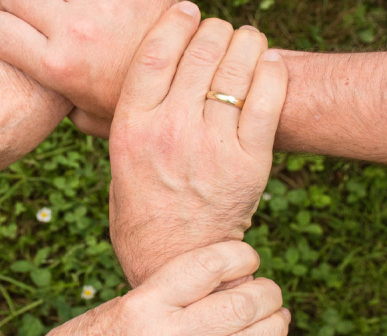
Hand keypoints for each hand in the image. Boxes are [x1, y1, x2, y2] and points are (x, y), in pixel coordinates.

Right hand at [0, 0, 177, 136]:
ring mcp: (102, 4)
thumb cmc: (138, 104)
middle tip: (38, 21)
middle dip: (19, 7)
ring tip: (72, 16)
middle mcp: (74, 30)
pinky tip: (101, 10)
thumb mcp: (89, 118)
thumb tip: (39, 97)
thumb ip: (58, 102)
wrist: (195, 83)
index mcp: (56, 66)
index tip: (3, 33)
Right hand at [25, 241, 288, 335]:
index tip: (247, 255)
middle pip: (237, 306)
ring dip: (273, 328)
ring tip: (278, 317)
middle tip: (270, 289)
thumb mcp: (114, 306)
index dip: (240, 254)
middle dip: (267, 293)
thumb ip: (160, 294)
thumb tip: (207, 278)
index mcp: (142, 304)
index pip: (207, 266)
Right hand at [107, 4, 287, 283]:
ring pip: (237, 66)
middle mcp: (170, 130)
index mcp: (132, 127)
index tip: (186, 10)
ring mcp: (212, 145)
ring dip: (245, 43)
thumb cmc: (141, 210)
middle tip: (218, 32)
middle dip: (213, 30)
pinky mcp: (249, 161)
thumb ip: (121, 121)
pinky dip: (271, 71)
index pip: (155, 52)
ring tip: (245, 43)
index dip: (174, 21)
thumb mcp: (117, 162)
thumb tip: (115, 86)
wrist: (175, 260)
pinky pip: (268, 96)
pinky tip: (267, 64)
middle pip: (200, 51)